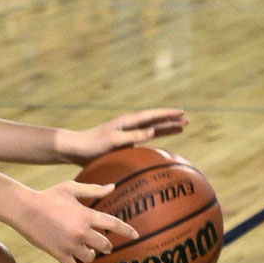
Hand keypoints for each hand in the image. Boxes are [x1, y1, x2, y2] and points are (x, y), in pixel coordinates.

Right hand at [18, 182, 137, 262]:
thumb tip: (113, 187)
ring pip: (90, 257)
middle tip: (105, 246)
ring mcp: (71, 245)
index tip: (135, 235)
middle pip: (104, 245)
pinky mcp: (59, 254)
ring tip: (89, 253)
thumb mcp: (72, 188)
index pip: (114, 224)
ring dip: (92, 256)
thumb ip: (94, 189)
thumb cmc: (49, 196)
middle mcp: (82, 232)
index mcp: (87, 215)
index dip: (127, 231)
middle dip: (106, 246)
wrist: (25, 209)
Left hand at [58, 109, 187, 165]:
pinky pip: (144, 138)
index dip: (167, 114)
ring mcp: (127, 133)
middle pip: (154, 121)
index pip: (152, 116)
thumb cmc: (93, 144)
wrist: (76, 149)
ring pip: (151, 129)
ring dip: (165, 128)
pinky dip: (154, 138)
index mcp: (128, 122)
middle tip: (187, 119)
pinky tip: (159, 140)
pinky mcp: (124, 143)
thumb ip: (133, 136)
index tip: (182, 112)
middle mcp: (129, 126)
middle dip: (170, 120)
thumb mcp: (114, 140)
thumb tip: (153, 131)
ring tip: (181, 127)